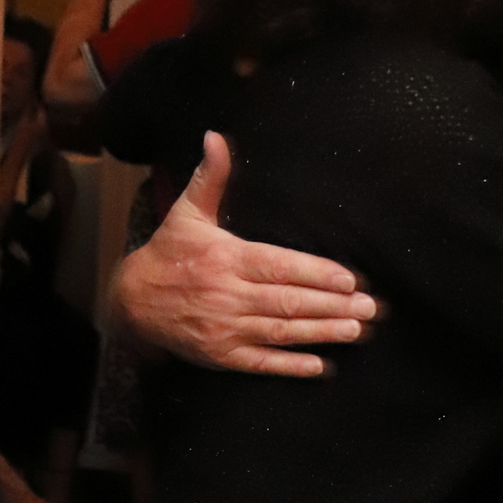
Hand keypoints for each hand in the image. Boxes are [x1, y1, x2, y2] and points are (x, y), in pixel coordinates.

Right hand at [111, 133, 380, 378]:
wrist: (132, 301)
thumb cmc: (168, 253)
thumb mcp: (187, 213)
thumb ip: (211, 178)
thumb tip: (215, 137)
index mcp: (226, 259)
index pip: (279, 266)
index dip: (316, 274)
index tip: (350, 279)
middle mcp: (228, 295)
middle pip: (288, 302)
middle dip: (332, 306)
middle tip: (370, 308)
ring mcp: (225, 329)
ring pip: (281, 332)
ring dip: (322, 332)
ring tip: (357, 330)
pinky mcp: (222, 356)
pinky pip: (261, 362)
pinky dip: (291, 366)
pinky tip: (322, 365)